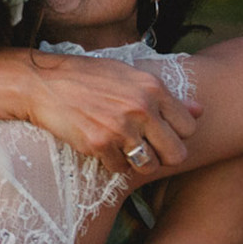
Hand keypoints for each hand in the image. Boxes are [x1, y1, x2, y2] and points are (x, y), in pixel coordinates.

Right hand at [27, 54, 201, 173]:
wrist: (42, 83)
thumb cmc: (86, 76)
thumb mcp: (129, 75)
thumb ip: (165, 95)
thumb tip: (200, 110)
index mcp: (153, 88)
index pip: (190, 127)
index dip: (176, 134)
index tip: (159, 133)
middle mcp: (141, 108)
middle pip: (176, 154)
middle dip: (163, 156)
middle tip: (145, 149)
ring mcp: (120, 127)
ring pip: (149, 165)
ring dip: (137, 163)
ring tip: (122, 149)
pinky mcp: (98, 144)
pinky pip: (119, 168)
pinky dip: (110, 162)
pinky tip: (100, 146)